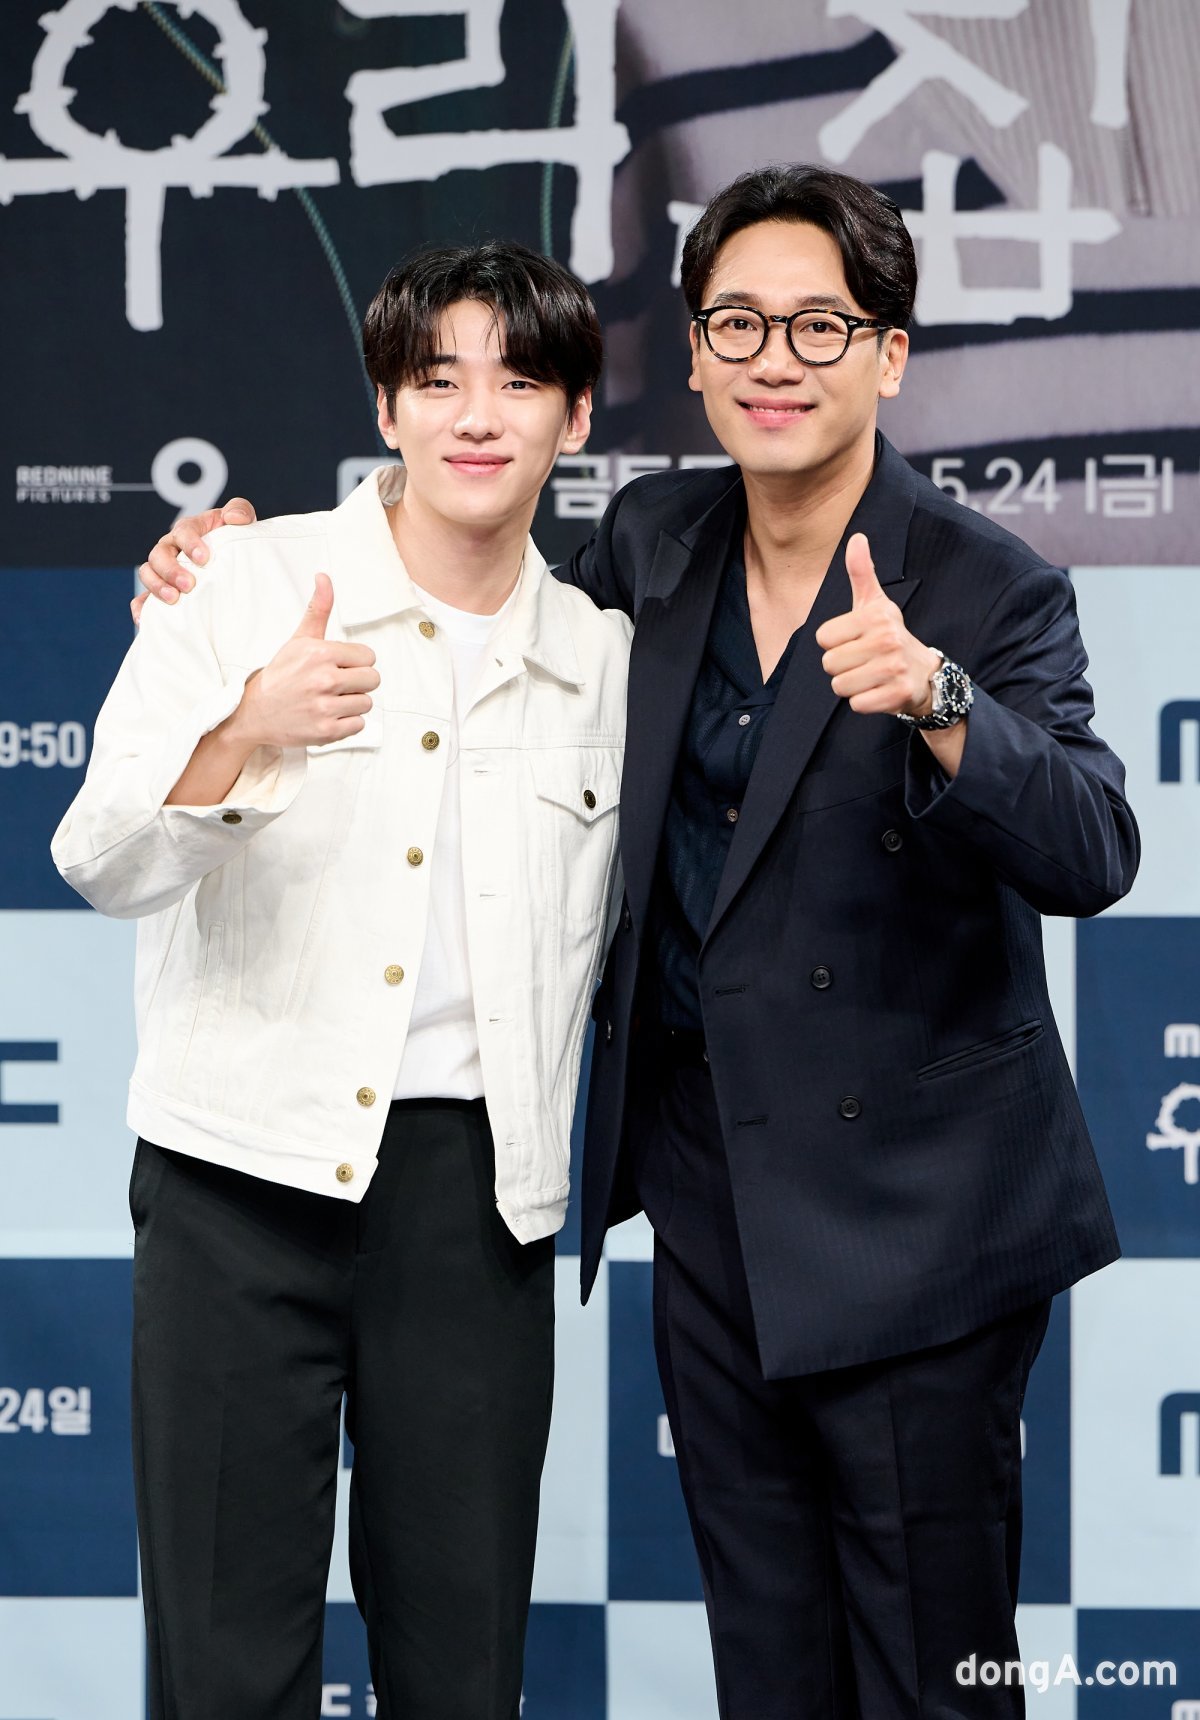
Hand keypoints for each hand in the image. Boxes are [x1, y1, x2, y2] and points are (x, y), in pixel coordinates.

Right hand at [133, 495, 258, 619]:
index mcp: (188, 530)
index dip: (190, 543)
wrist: (234, 560)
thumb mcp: (242, 519)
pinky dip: (141, 608)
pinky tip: (145, 620)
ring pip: (147, 573)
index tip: (204, 559)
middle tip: (188, 584)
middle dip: (171, 569)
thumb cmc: (234, 538)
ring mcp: (163, 570)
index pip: (183, 531)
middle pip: (159, 554)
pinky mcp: (161, 590)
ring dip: (156, 586)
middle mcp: (171, 548)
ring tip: (173, 599)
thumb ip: (240, 510)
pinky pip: (143, 599)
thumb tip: (234, 518)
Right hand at [228, 574, 379, 749]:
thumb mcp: (299, 639)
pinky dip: (347, 723)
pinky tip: (329, 715)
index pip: (369, 656)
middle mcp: (324, 680)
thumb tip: (324, 577)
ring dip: (352, 703)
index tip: (339, 666)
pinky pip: (359, 725)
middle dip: (358, 682)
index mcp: (321, 653)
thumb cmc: (281, 674)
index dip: (356, 662)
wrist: (255, 712)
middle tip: (336, 685)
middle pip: (373, 679)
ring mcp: (325, 707)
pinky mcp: (326, 731)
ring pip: (367, 703)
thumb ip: (318, 609)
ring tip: (329, 700)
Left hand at [814, 533, 940, 716]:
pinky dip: (864, 702)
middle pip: (829, 664)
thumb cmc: (890, 635)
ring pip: (840, 686)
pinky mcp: (897, 695)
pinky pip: (856, 704)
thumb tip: (857, 537)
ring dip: (851, 686)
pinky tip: (879, 690)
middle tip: (864, 661)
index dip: (835, 643)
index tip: (856, 641)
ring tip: (870, 676)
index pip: (823, 638)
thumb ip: (862, 572)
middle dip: (841, 667)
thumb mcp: (876, 603)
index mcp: (875, 616)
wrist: (925, 674)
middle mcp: (887, 640)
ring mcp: (893, 668)